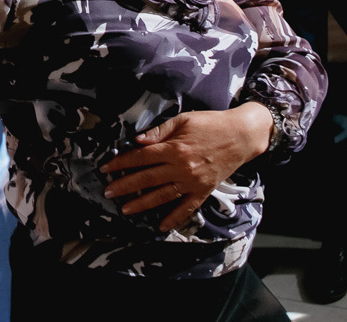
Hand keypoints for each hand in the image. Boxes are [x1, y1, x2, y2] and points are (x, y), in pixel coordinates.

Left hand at [100, 104, 272, 232]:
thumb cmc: (210, 123)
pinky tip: (160, 227)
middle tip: (107, 192)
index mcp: (174, 148)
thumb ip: (159, 131)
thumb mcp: (183, 119)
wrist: (241, 135)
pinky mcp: (204, 190)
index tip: (106, 168)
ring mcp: (193, 182)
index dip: (121, 163)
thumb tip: (137, 140)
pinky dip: (174, 218)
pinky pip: (187, 208)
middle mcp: (181, 168)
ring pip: (162, 196)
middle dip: (125, 186)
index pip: (141, 157)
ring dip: (142, 204)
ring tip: (125, 209)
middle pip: (147, 179)